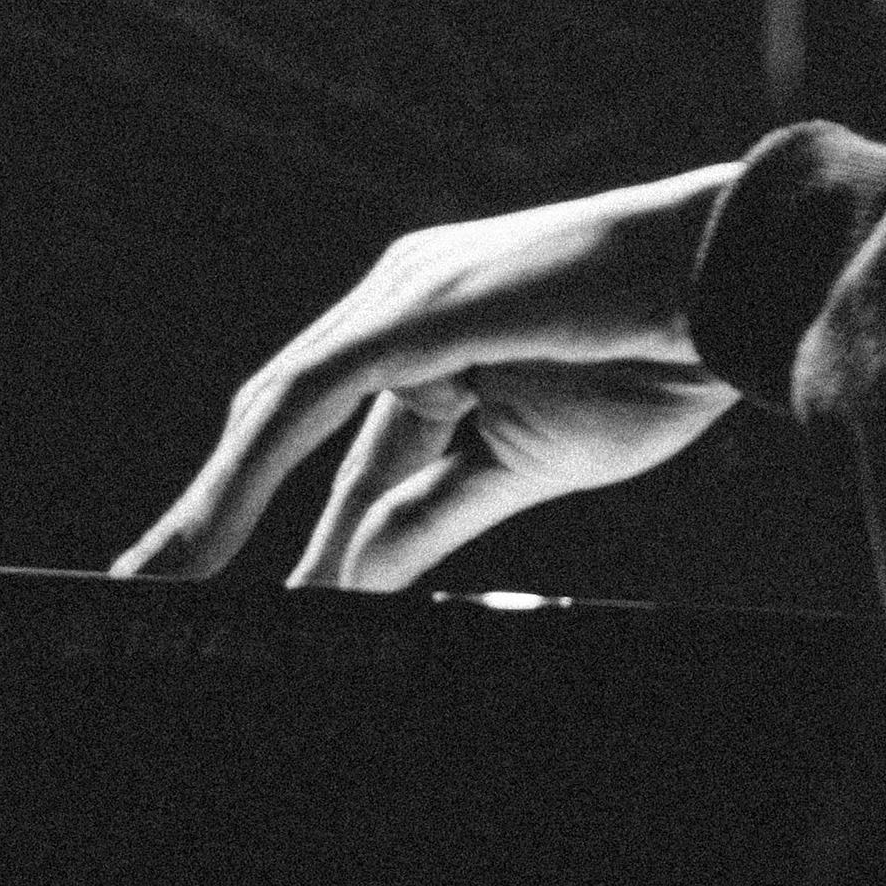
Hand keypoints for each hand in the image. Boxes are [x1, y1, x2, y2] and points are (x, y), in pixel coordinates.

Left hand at [115, 162, 744, 590]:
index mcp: (438, 331)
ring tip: (154, 587)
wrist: (733, 287)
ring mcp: (402, 296)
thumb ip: (435, 513)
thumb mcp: (527, 464)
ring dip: (211, 506)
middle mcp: (401, 302)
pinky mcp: (413, 309)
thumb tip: (356, 574)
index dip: (272, 514)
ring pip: (278, 409)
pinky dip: (247, 475)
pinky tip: (209, 542)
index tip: (234, 598)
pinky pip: (307, 399)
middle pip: (285, 418)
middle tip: (151, 598)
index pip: (331, 439)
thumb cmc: (662, 361)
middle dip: (218, 512)